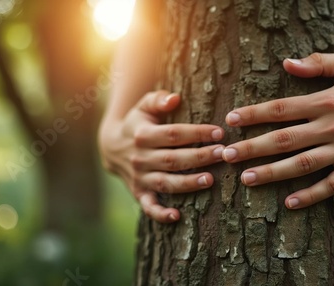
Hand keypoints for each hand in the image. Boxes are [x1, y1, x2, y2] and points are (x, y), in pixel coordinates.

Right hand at [99, 90, 224, 222]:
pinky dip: (160, 213)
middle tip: (222, 154)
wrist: (111, 146)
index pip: (174, 134)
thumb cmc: (138, 123)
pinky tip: (176, 216)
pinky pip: (148, 206)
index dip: (197, 133)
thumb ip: (158, 100)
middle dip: (199, 157)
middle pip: (173, 159)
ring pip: (165, 182)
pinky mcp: (139, 192)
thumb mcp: (143, 106)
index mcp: (143, 135)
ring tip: (210, 180)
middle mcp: (140, 158)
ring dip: (188, 183)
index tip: (219, 133)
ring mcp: (139, 177)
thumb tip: (175, 99)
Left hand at [222, 53, 333, 208]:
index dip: (253, 114)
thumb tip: (287, 63)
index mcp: (327, 100)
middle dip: (252, 148)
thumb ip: (319, 63)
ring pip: (302, 164)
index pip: (281, 108)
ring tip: (247, 180)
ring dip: (273, 173)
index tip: (231, 120)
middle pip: (284, 139)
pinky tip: (290, 203)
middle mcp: (332, 126)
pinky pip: (332, 185)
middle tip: (227, 156)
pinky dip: (311, 195)